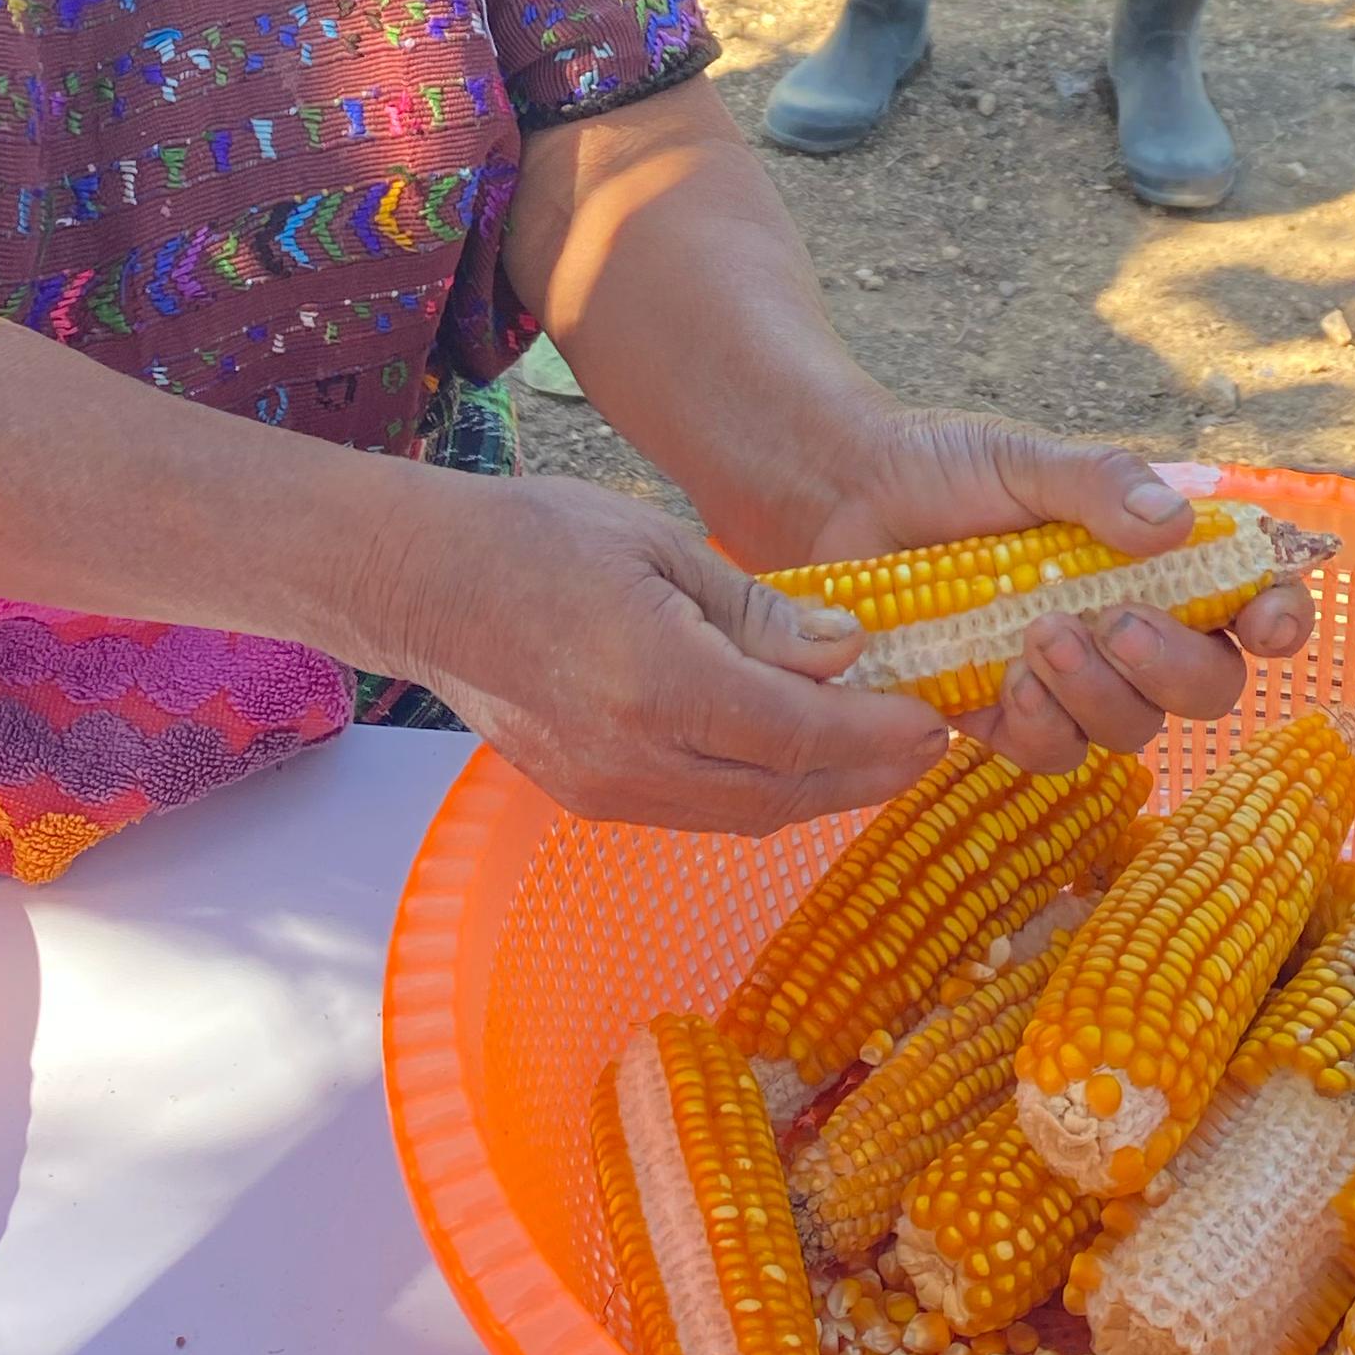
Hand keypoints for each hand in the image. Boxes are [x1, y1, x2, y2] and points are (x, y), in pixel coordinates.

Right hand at [385, 471, 947, 830]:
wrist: (420, 586)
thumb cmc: (534, 540)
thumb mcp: (658, 544)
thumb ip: (755, 608)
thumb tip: (845, 647)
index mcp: (656, 683)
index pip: (797, 733)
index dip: (876, 736)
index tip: (935, 721)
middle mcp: (633, 757)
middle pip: (782, 793)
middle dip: (867, 777)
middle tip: (929, 747)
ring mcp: (607, 790)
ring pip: (744, 815)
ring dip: (821, 793)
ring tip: (880, 756)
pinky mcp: (589, 798)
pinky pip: (699, 810)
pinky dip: (762, 792)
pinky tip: (795, 759)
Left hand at [787, 411, 1313, 773]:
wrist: (845, 499)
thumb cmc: (948, 469)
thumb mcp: (1026, 458)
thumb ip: (1101, 483)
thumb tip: (1176, 524)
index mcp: (1160, 563)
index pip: (1252, 603)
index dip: (1280, 619)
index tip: (1269, 622)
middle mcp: (1131, 632)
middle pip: (1207, 688)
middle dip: (1175, 666)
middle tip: (1114, 620)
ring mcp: (1072, 684)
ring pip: (1130, 731)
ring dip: (1097, 692)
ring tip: (1037, 634)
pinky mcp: (1006, 720)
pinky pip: (1052, 755)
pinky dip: (1038, 726)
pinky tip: (1000, 681)